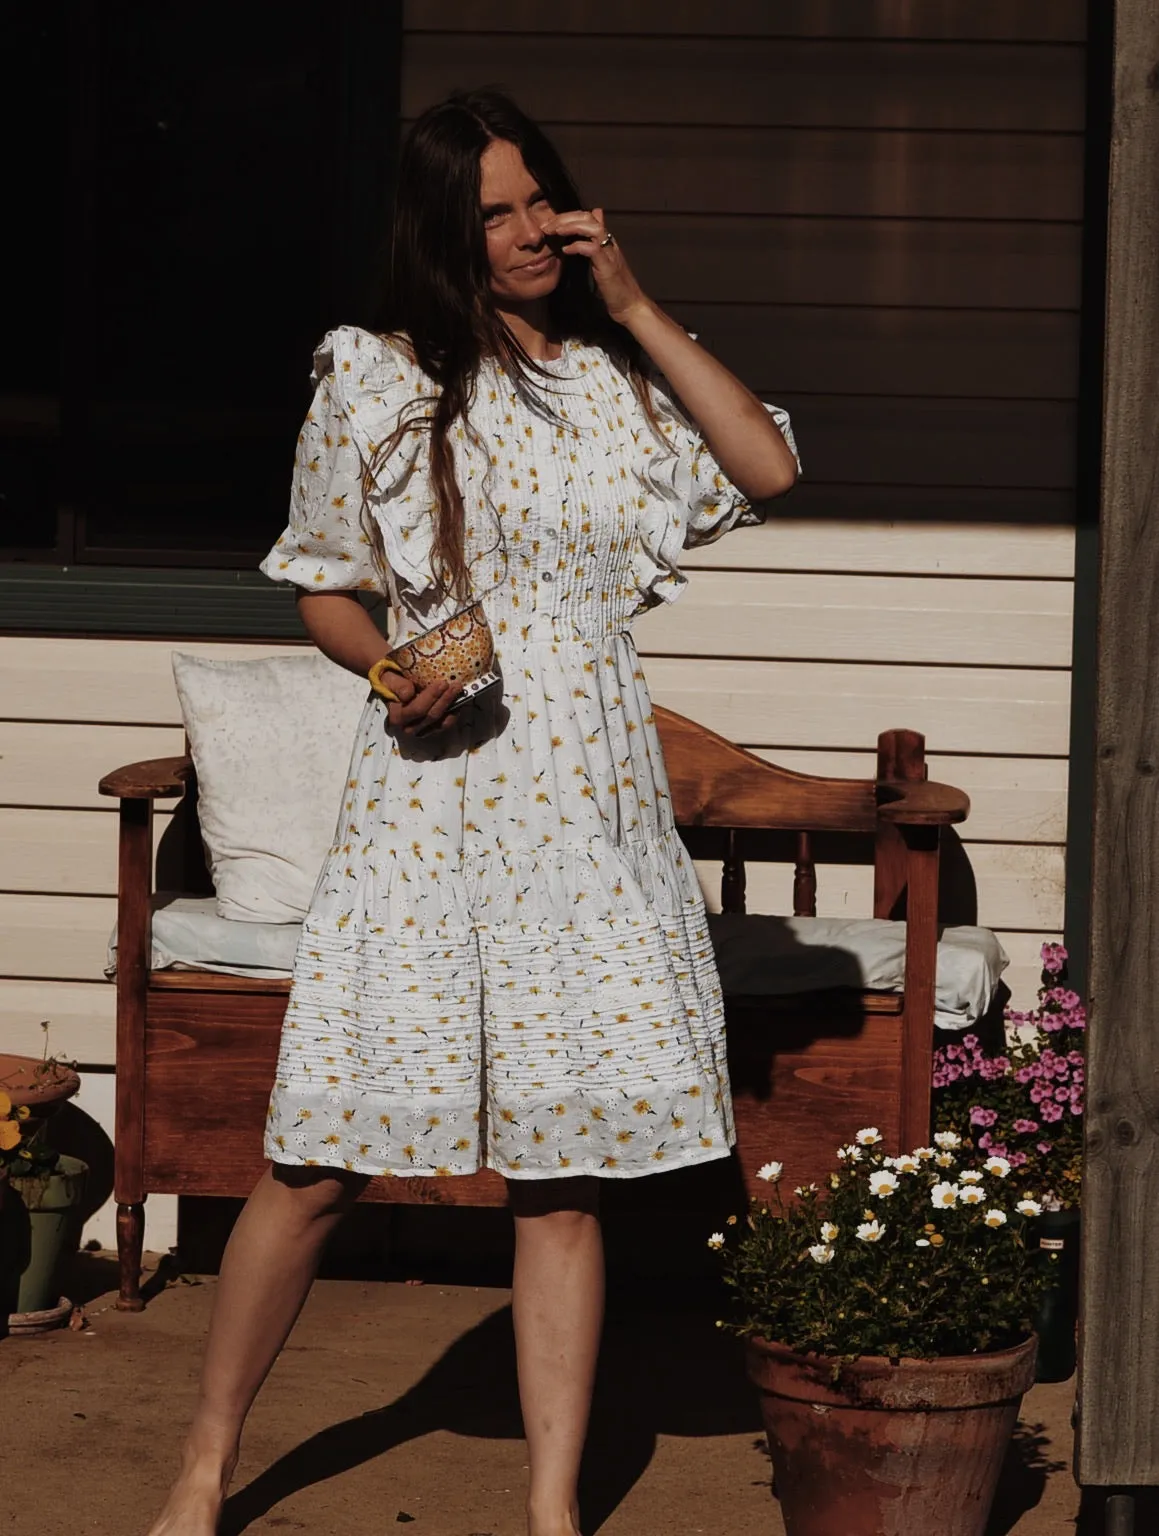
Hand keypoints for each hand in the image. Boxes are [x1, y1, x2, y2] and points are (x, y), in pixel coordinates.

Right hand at [384, 675, 464, 734]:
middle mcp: (409, 728)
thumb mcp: (389, 679)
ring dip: (452, 706)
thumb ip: (397, 686)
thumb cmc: (391, 682)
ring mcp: (422, 731)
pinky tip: (459, 701)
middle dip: (445, 700)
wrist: (392, 688)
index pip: (417, 709)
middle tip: (456, 685)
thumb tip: (408, 695)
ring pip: (441, 723)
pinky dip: (454, 714)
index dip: (431, 697)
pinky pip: (445, 725)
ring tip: (459, 691)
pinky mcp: (431, 730)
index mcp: (397, 717)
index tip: (442, 683)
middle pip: (431, 716)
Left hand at [541, 207, 649, 324]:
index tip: (549, 224)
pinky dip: (577, 246)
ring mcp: (609, 253)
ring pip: (591, 228)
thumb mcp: (601, 261)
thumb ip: (593, 244)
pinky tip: (565, 250)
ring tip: (554, 231)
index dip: (567, 216)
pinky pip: (592, 249)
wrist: (630, 305)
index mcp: (606, 240)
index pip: (587, 216)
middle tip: (546, 226)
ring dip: (570, 227)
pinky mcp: (608, 266)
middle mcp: (609, 242)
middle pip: (587, 218)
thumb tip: (587, 236)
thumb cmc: (615, 287)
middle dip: (564, 218)